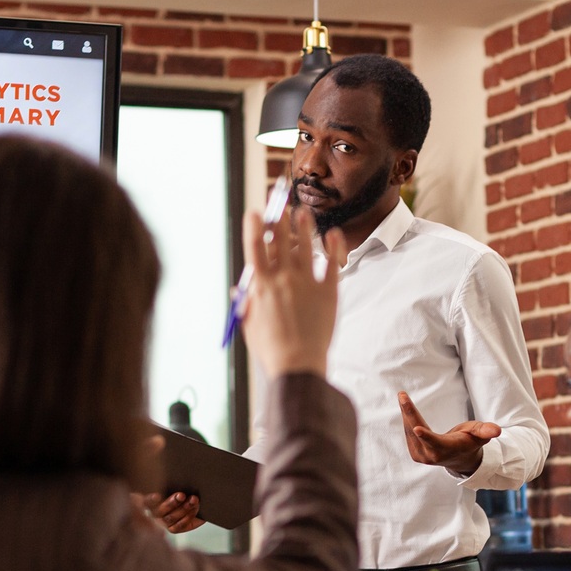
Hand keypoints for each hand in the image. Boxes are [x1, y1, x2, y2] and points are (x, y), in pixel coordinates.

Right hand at [144, 491, 204, 532]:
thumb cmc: (183, 491)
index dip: (149, 500)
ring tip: (193, 500)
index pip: (146, 501)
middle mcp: (155, 512)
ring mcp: (163, 522)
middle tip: (182, 495)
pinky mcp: (173, 529)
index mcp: (150, 500)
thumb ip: (172, 486)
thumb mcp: (177, 487)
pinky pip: (180, 525)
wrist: (194, 501)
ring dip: (184, 508)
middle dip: (172, 502)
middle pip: (159, 510)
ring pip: (170, 518)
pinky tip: (195, 508)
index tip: (157, 496)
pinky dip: (189, 516)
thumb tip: (172, 482)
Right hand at [240, 204, 344, 377]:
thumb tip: (238, 290)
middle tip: (281, 205)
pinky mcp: (328, 292)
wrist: (298, 365)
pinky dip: (332, 246)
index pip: (255, 247)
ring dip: (303, 226)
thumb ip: (244, 304)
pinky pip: (331, 263)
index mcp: (261, 286)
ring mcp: (307, 283)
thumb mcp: (249, 326)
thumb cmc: (271, 349)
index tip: (255, 213)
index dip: (254, 227)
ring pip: (305, 245)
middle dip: (279, 219)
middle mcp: (283, 279)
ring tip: (303, 213)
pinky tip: (332, 234)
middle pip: (280, 240)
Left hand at [399, 392, 500, 477]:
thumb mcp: (480, 434)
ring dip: (407, 413)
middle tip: (402, 395)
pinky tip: (406, 410)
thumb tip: (497, 431)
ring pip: (410, 431)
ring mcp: (421, 457)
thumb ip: (485, 431)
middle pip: (417, 431)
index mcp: (447, 449)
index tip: (416, 428)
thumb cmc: (471, 442)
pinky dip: (407, 420)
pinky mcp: (415, 454)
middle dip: (409, 412)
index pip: (435, 442)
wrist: (461, 459)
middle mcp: (432, 455)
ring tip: (403, 397)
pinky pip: (408, 434)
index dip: (425, 436)